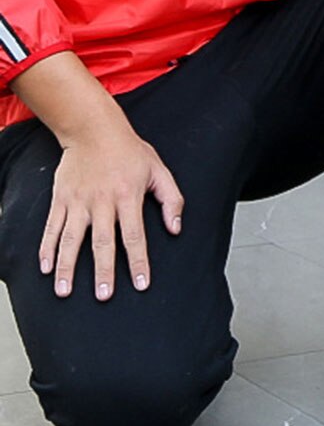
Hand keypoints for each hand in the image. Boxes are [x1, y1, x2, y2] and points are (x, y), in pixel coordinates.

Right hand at [39, 122, 183, 300]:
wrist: (94, 129)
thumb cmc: (130, 152)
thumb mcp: (159, 170)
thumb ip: (172, 200)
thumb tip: (175, 228)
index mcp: (128, 196)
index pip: (135, 235)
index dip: (138, 262)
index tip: (141, 284)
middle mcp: (102, 201)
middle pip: (102, 242)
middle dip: (103, 271)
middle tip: (103, 296)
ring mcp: (78, 201)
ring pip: (71, 239)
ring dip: (67, 267)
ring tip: (65, 291)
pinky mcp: (61, 199)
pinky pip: (52, 227)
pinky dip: (47, 248)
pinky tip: (46, 268)